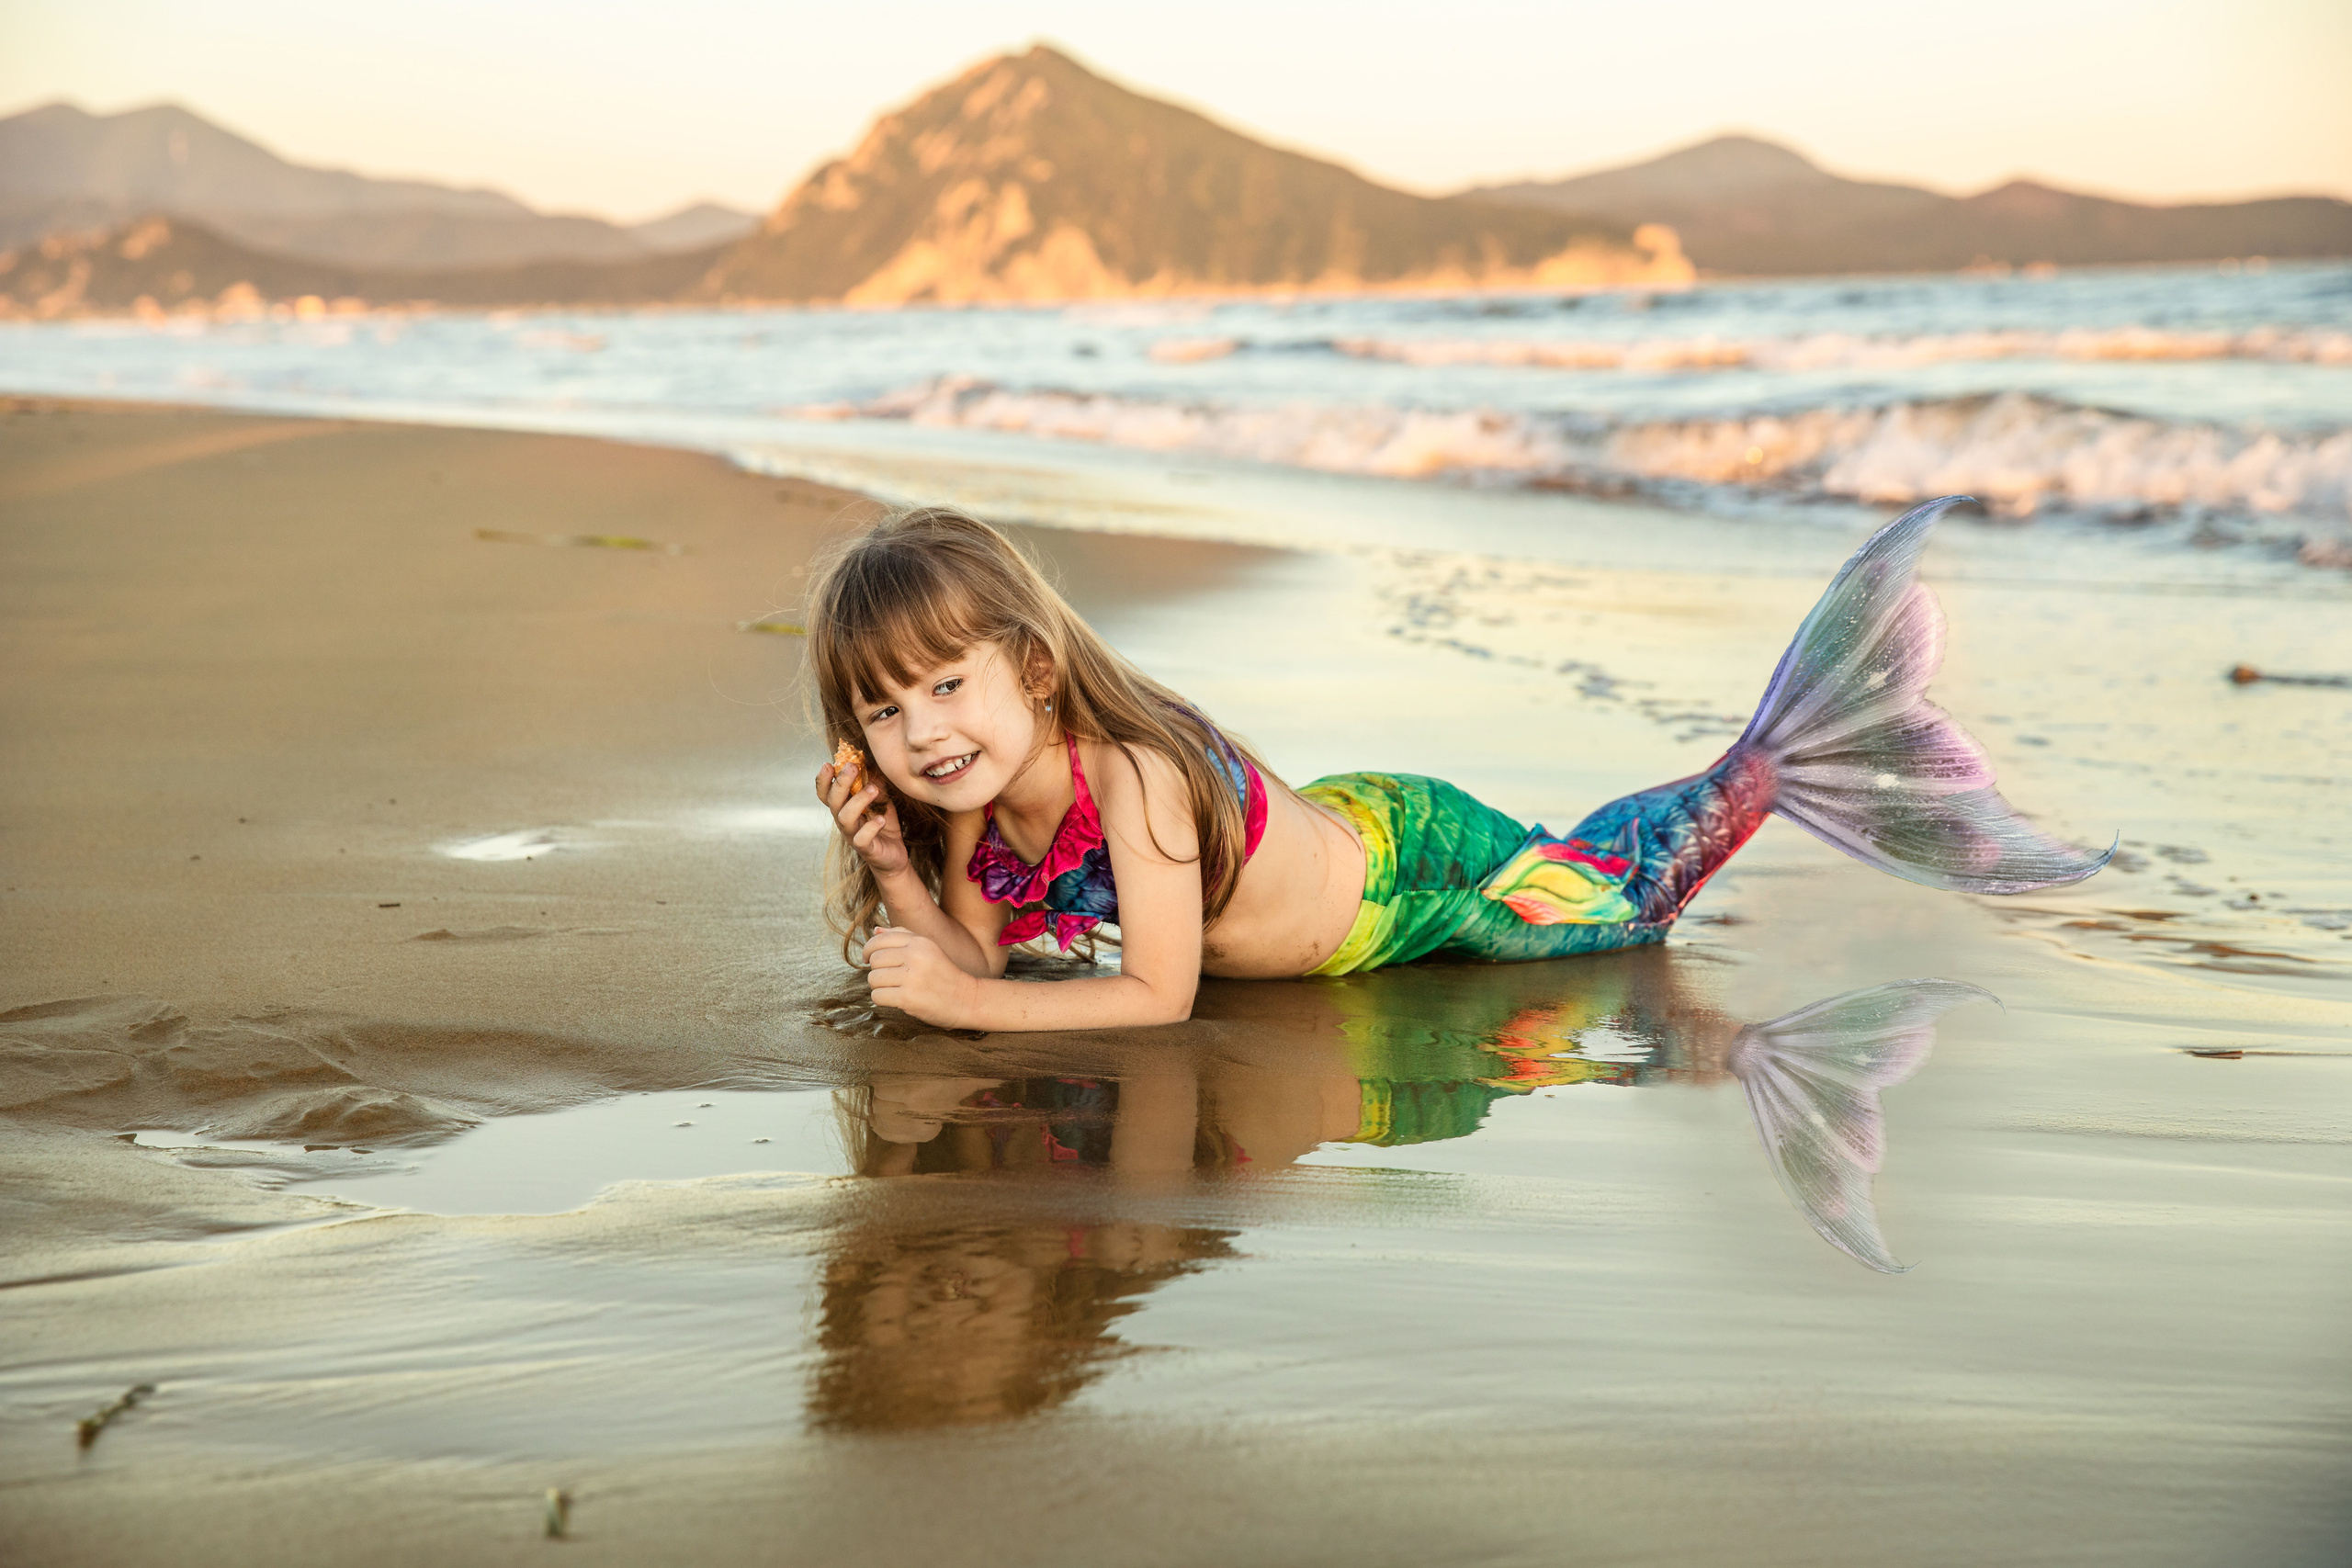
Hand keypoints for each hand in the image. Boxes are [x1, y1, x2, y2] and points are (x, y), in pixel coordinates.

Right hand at [816, 760, 907, 878]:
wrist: (893, 857)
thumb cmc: (882, 825)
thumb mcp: (880, 799)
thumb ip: (874, 782)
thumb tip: (870, 761)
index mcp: (844, 807)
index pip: (826, 793)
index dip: (823, 780)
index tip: (828, 764)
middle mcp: (844, 821)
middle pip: (833, 801)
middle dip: (840, 782)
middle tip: (852, 767)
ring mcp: (853, 835)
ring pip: (845, 818)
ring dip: (857, 801)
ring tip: (873, 789)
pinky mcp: (866, 849)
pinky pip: (861, 839)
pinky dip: (871, 827)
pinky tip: (881, 819)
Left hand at [865, 927, 976, 1025]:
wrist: (966, 999)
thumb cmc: (944, 974)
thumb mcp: (928, 948)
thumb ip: (902, 936)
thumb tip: (875, 930)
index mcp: (919, 942)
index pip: (879, 940)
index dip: (868, 950)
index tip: (868, 959)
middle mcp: (915, 956)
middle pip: (874, 960)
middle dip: (876, 970)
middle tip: (889, 978)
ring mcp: (911, 977)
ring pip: (873, 979)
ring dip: (879, 986)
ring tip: (894, 988)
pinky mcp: (907, 997)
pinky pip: (877, 996)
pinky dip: (882, 1000)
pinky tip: (896, 999)